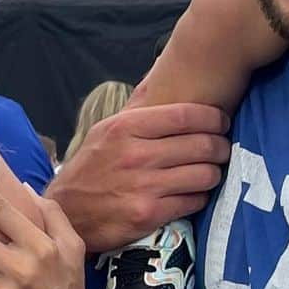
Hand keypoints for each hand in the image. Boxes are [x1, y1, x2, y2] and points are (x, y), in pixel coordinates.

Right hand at [48, 103, 229, 253]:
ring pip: (204, 174)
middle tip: (222, 148)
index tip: (222, 121)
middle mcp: (135, 155)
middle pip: (201, 144)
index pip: (185, 115)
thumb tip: (161, 73)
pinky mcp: (149, 214)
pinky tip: (194, 193)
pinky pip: (194, 201)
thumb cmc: (91, 167)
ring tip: (210, 171)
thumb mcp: (106, 130)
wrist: (66, 213)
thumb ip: (138, 107)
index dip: (213, 117)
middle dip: (220, 146)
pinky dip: (200, 197)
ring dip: (214, 173)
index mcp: (125, 128)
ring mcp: (143, 186)